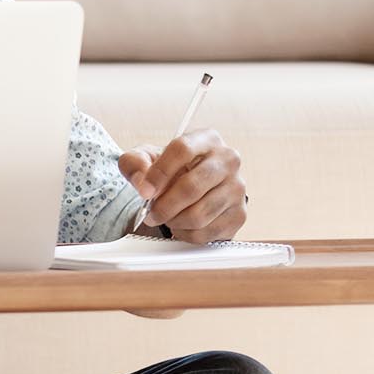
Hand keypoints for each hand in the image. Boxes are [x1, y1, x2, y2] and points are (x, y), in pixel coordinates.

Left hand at [117, 128, 246, 244]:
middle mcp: (228, 161)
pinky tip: (181, 224)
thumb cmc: (170, 170)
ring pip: (198, 215)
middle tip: (150, 214)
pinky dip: (186, 234)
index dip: (159, 172)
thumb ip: (134, 163)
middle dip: (164, 206)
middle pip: (191, 187)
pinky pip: (205, 232)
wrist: (193, 188)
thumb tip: (142, 183)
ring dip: (173, 222)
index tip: (145, 191)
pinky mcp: (239, 214)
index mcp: (206, 139)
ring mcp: (237, 188)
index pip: (182, 149)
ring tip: (166, 217)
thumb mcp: (146, 159)